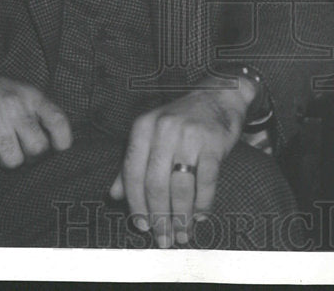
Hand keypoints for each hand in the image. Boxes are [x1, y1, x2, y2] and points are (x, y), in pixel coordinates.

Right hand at [0, 62, 72, 167]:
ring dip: (8, 162)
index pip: (58, 122)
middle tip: (22, 153)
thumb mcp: (24, 92)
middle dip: (32, 158)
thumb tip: (56, 145)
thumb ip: (40, 113)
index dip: (63, 141)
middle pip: (37, 149)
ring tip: (2, 150)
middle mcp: (15, 106)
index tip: (57, 149)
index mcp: (32, 96)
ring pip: (13, 161)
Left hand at [109, 82, 253, 248]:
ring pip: (180, 186)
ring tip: (183, 234)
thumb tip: (115, 194)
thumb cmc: (182, 119)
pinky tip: (200, 215)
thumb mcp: (151, 133)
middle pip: (155, 184)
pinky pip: (206, 180)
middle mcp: (163, 130)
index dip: (136, 205)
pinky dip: (203, 202)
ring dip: (181, 215)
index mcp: (143, 128)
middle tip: (164, 237)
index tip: (142, 226)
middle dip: (159, 217)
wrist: (219, 96)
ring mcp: (189, 135)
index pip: (133, 174)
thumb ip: (132, 162)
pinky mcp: (213, 142)